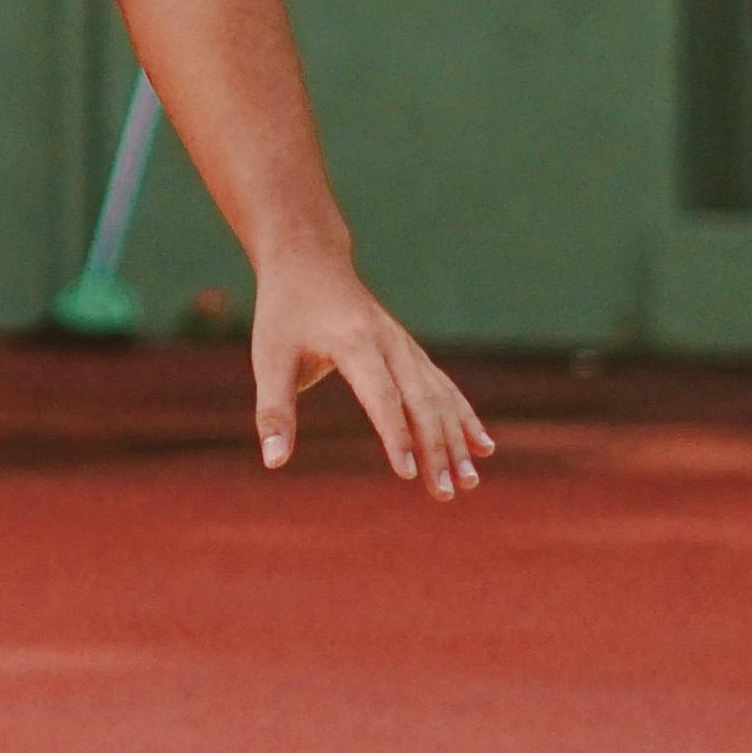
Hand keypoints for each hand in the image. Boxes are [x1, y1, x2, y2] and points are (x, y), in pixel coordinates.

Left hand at [252, 251, 491, 499]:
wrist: (309, 259)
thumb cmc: (284, 313)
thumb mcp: (268, 357)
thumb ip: (273, 410)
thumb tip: (273, 462)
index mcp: (353, 341)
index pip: (381, 395)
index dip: (396, 434)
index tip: (408, 472)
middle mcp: (389, 341)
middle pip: (421, 399)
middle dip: (437, 448)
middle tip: (446, 493)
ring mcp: (405, 344)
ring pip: (439, 395)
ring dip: (457, 439)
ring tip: (470, 482)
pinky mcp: (410, 350)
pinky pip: (443, 386)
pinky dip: (464, 416)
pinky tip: (483, 447)